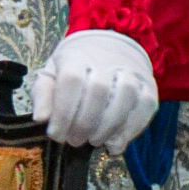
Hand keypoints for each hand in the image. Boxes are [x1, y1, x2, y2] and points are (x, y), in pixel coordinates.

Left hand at [30, 29, 157, 154]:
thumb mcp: (51, 73)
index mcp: (76, 56)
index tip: (55, 134)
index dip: (63, 112)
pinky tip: (116, 143)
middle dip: (84, 123)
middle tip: (74, 141)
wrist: (109, 47)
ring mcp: (131, 72)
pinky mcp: (148, 85)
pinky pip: (146, 106)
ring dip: (109, 127)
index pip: (71, 81)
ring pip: (125, 97)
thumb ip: (43, 94)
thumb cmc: (74, 66)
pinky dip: (132, 128)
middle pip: (98, 90)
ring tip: (94, 142)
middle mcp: (106, 61)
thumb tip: (40, 118)